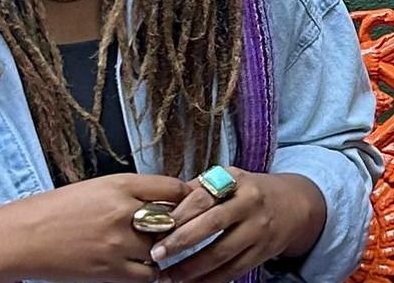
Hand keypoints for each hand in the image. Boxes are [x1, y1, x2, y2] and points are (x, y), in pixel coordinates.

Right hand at [0, 173, 191, 282]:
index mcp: (118, 184)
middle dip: (180, 223)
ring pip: (163, 249)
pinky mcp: (115, 272)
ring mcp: (121, 244)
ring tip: (159, 246)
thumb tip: (161, 200)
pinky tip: (143, 264)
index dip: (186, 195)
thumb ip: (129, 194)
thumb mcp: (95, 189)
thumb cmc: (56, 209)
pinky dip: (151, 270)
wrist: (26, 237)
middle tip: (185, 225)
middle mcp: (124, 212)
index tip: (190, 199)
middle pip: (173, 219)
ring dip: (164, 249)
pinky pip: (150, 274)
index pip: (171, 188)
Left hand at [148, 169, 326, 282]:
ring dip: (194, 267)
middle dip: (181, 241)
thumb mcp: (229, 177)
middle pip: (211, 226)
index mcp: (234, 181)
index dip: (179, 213)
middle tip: (157, 254)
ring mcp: (257, 230)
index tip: (155, 225)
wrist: (295, 204)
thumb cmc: (250, 189)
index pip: (202, 197)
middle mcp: (248, 205)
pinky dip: (213, 279)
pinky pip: (235, 269)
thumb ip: (199, 188)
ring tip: (170, 275)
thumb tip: (165, 202)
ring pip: (222, 253)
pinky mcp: (263, 253)